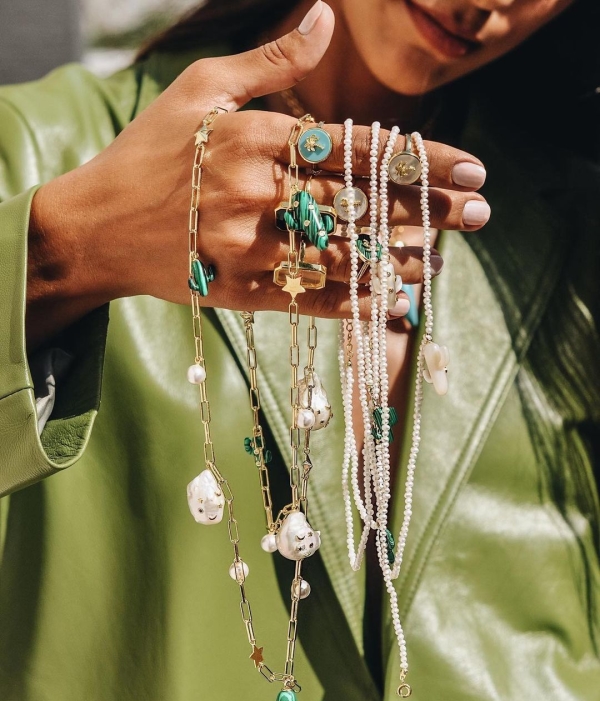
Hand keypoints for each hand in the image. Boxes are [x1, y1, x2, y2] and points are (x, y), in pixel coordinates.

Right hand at [28, 0, 488, 346]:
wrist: (97, 228)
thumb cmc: (148, 154)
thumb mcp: (200, 90)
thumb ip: (269, 63)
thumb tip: (325, 18)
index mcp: (254, 137)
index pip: (355, 146)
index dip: (417, 159)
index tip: (471, 167)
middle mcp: (254, 192)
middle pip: (359, 202)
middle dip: (427, 210)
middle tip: (480, 215)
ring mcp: (245, 247)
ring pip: (340, 256)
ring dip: (400, 260)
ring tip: (445, 261)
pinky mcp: (236, 291)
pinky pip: (307, 300)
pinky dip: (355, 306)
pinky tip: (394, 308)